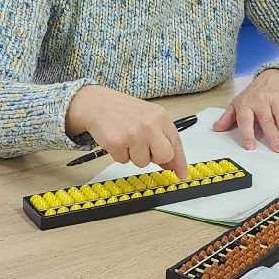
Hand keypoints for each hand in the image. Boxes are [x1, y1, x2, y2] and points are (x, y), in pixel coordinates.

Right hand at [65, 85, 187, 174]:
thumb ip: (161, 139)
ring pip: (142, 163)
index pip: (176, 142)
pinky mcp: (117, 142)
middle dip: (155, 158)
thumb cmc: (123, 111)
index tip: (181, 174)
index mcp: (160, 116)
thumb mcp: (148, 118)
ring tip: (126, 139)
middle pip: (164, 156)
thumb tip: (170, 164)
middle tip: (143, 148)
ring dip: (133, 156)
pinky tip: (116, 140)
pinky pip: (123, 161)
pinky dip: (119, 154)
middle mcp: (149, 124)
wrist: (97, 103)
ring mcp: (133, 134)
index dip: (180, 161)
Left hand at [215, 68, 278, 151]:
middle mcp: (261, 101)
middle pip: (267, 120)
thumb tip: (216, 129)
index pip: (245, 120)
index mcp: (245, 104)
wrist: (271, 78)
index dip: (247, 134)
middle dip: (273, 136)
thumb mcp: (236, 104)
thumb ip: (227, 118)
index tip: (250, 146)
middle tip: (277, 149)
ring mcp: (275, 100)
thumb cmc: (252, 96)